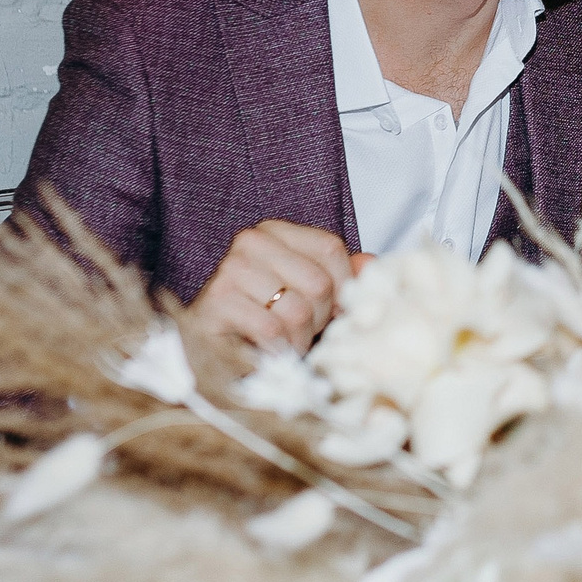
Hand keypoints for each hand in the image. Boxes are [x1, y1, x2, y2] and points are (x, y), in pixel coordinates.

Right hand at [190, 221, 364, 356]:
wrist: (209, 349)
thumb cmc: (265, 318)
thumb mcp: (308, 293)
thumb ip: (342, 276)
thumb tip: (373, 263)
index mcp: (275, 231)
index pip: (331, 249)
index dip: (341, 287)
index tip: (329, 309)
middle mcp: (250, 241)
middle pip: (319, 283)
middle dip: (318, 319)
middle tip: (300, 330)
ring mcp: (230, 269)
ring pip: (298, 310)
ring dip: (298, 338)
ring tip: (284, 341)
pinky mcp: (217, 301)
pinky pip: (272, 329)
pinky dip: (278, 349)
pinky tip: (268, 350)